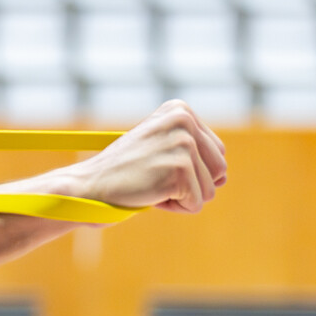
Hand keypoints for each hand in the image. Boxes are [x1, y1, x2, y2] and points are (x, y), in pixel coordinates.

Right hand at [64, 100, 227, 212]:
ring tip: (150, 183)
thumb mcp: (161, 149)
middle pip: (220, 169)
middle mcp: (183, 121)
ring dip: (181, 195)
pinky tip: (149, 193)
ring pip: (211, 189)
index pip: (217, 152)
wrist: (90, 184)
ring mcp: (182, 144)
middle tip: (154, 175)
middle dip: (191, 183)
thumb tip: (225, 177)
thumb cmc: (125, 170)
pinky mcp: (180, 169)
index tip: (156, 162)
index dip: (190, 168)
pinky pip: (196, 204)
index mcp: (179, 109)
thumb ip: (196, 157)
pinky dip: (174, 206)